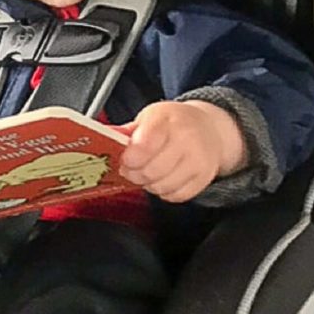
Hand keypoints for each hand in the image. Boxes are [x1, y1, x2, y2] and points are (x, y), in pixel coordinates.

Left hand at [119, 100, 247, 202]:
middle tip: (133, 169)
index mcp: (167, 120)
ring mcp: (198, 160)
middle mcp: (186, 139)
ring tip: (149, 172)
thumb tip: (104, 139)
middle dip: (135, 174)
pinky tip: (164, 179)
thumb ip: (127, 132)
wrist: (209, 128)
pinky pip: (176, 196)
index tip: (125, 160)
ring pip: (162, 187)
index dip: (129, 159)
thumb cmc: (174, 123)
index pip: (143, 147)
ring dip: (149, 184)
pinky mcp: (204, 177)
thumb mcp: (150, 117)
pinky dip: (165, 192)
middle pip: (151, 171)